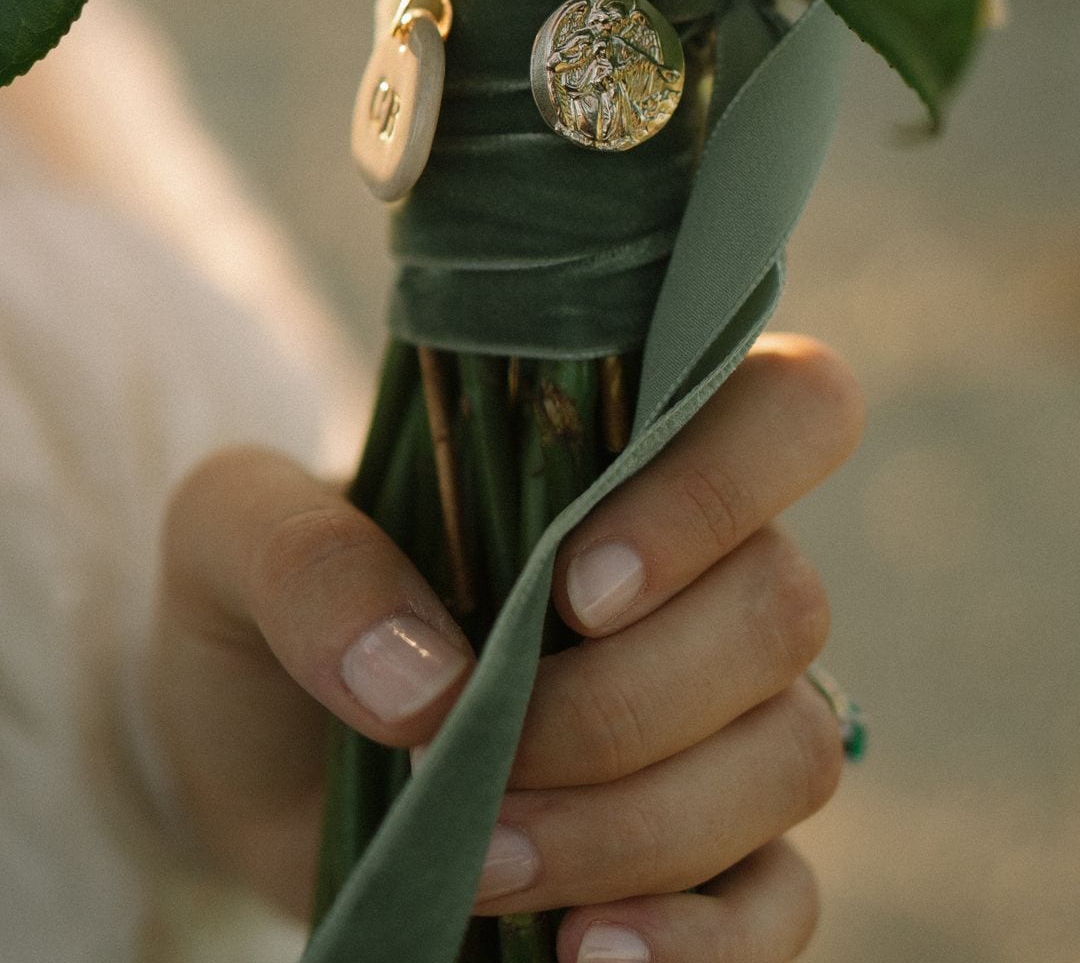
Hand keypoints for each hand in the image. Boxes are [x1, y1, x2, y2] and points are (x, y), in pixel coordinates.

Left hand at [149, 334, 863, 960]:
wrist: (254, 750)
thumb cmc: (273, 601)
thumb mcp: (231, 536)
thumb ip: (306, 557)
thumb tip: (421, 681)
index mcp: (628, 447)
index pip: (789, 409)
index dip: (724, 486)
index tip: (579, 588)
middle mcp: (710, 569)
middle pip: (781, 607)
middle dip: (626, 704)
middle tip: (474, 752)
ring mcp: (728, 716)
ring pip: (791, 755)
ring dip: (638, 827)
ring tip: (485, 867)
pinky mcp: (715, 855)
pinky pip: (782, 905)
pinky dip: (704, 945)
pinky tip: (589, 956)